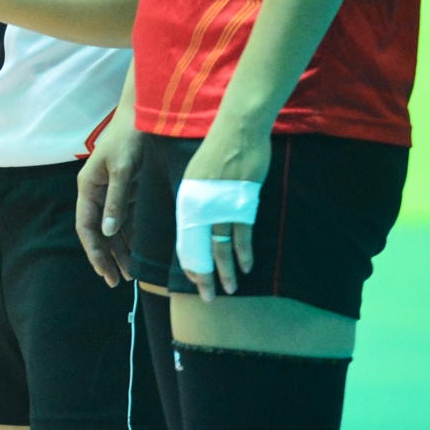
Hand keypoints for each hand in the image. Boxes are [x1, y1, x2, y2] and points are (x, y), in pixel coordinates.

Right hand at [76, 106, 140, 285]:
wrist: (144, 117)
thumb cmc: (128, 139)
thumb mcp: (122, 170)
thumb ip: (115, 201)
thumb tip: (107, 232)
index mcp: (88, 187)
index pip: (85, 226)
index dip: (93, 251)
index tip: (105, 272)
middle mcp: (97, 192)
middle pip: (97, 232)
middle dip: (106, 257)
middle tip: (118, 282)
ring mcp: (112, 192)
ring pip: (112, 228)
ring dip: (119, 250)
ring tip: (130, 273)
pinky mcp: (127, 190)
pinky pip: (126, 219)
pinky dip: (131, 236)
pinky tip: (139, 252)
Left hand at [179, 114, 269, 299]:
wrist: (236, 131)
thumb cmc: (216, 151)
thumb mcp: (195, 176)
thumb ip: (195, 200)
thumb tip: (195, 220)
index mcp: (186, 200)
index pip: (184, 240)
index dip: (189, 262)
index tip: (192, 280)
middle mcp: (200, 206)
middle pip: (201, 248)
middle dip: (204, 275)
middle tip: (208, 297)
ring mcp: (222, 206)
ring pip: (221, 246)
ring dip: (225, 270)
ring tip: (228, 289)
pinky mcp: (243, 203)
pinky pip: (242, 234)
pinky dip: (243, 253)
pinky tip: (244, 267)